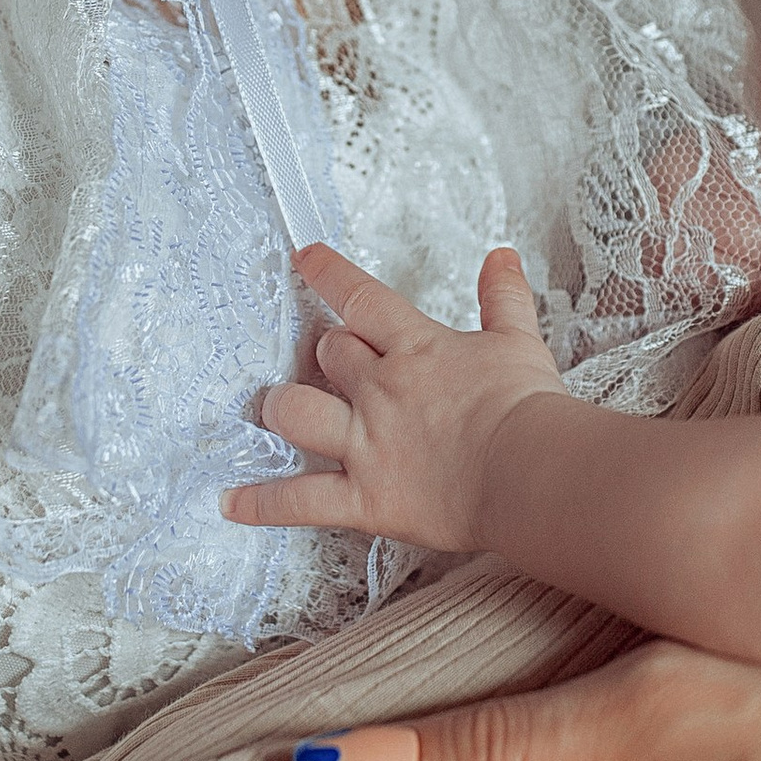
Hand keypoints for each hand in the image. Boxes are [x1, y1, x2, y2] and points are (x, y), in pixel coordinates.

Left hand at [225, 242, 564, 551]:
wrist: (528, 472)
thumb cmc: (527, 410)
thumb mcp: (519, 341)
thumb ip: (504, 296)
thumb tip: (500, 256)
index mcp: (416, 349)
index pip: (359, 299)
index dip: (328, 273)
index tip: (304, 258)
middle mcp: (380, 391)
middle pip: (327, 355)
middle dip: (325, 354)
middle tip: (332, 361)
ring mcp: (366, 445)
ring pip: (295, 413)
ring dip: (284, 410)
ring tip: (280, 411)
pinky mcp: (364, 498)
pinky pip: (298, 500)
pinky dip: (262, 504)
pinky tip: (232, 503)